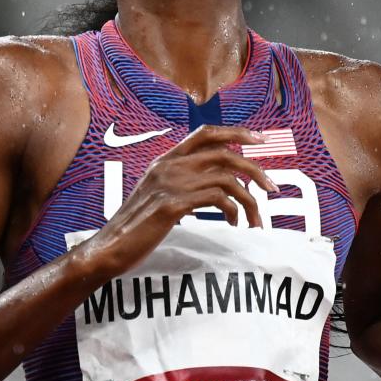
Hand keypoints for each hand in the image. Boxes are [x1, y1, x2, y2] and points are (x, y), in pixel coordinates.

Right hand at [81, 125, 277, 277]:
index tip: (260, 139)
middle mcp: (168, 166)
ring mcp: (170, 184)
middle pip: (225, 154)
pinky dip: (233, 211)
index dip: (235, 132)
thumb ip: (180, 183)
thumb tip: (215, 184)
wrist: (109, 248)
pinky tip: (232, 224)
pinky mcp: (172, 206)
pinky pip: (218, 199)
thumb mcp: (156, 195)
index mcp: (165, 160)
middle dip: (255, 170)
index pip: (205, 133)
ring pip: (227, 180)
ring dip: (249, 201)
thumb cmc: (136, 227)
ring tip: (254, 221)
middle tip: (271, 189)